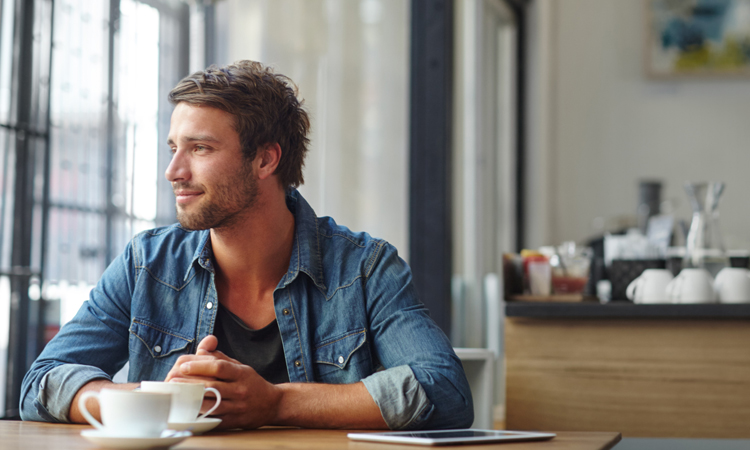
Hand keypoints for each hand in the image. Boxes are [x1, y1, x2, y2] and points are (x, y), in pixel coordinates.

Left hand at [166, 335, 281, 429]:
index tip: (183, 365)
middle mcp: (240, 390)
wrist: (272, 404)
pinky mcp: (233, 421)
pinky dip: (199, 416)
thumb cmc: (250, 383)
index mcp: (241, 373)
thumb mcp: (239, 366)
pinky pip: (214, 420)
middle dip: (189, 383)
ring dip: (191, 400)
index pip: (219, 367)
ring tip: (175, 396)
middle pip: (211, 386)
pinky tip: (187, 412)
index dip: (200, 366)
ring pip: (211, 404)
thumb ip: (219, 356)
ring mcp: (237, 407)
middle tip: (171, 380)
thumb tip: (204, 343)